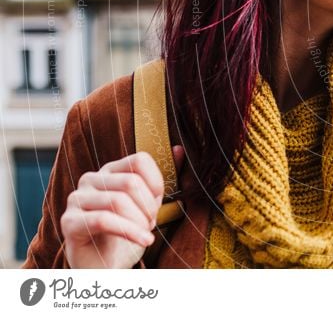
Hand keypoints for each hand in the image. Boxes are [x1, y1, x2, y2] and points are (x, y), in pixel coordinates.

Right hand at [61, 146, 183, 268]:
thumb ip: (162, 179)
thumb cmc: (126, 232)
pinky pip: (103, 220)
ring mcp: (77, 199)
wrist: (105, 265)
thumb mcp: (148, 205)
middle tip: (151, 224)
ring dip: (139, 221)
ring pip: (117, 200)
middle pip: (130, 182)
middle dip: (148, 207)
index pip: (139, 160)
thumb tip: (180, 149)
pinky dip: (130, 232)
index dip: (156, 182)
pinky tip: (145, 241)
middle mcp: (91, 179)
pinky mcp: (69, 221)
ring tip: (145, 233)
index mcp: (110, 170)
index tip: (158, 202)